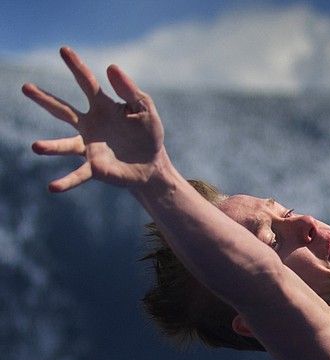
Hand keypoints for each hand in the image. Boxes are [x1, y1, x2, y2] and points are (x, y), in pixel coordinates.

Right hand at [22, 46, 165, 192]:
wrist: (152, 165)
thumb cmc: (147, 134)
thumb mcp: (145, 110)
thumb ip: (130, 90)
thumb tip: (111, 67)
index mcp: (103, 107)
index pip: (87, 83)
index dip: (76, 66)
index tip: (63, 50)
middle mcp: (90, 125)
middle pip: (63, 110)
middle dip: (44, 100)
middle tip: (25, 87)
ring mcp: (90, 147)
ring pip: (65, 146)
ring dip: (51, 147)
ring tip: (36, 147)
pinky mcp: (95, 168)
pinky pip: (78, 175)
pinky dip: (66, 181)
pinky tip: (53, 187)